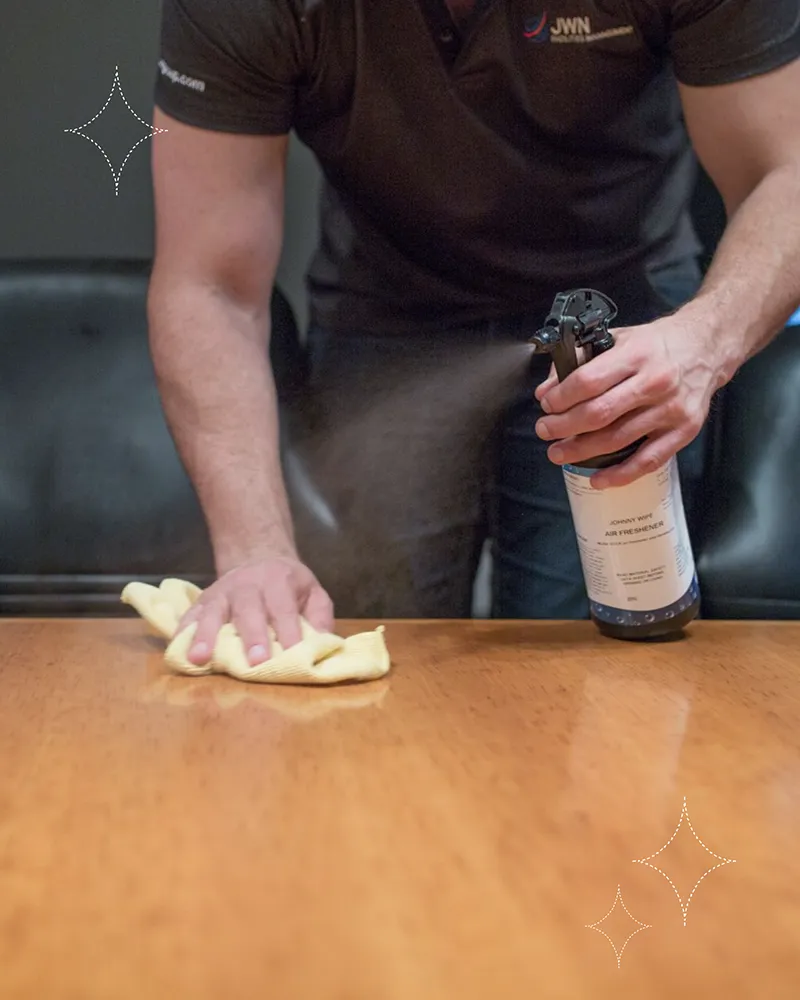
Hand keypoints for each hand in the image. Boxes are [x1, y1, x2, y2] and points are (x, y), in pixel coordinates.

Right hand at [177, 554, 334, 666]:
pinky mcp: (202, 600)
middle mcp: (248, 584)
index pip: (284, 609)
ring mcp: (222, 591)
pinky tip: (178, 651)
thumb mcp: (313, 593)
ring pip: (213, 611)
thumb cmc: (289, 586)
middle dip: (252, 636)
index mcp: (279, 581)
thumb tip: (323, 643)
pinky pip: (190, 615)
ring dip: (205, 635)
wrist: (258, 558)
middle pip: (249, 609)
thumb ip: (320, 617)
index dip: (289, 632)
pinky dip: (183, 632)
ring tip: (200, 659)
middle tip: (255, 662)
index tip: (292, 656)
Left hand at [534, 311, 727, 488]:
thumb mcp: (619, 340)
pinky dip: (620, 474)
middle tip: (545, 431)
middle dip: (564, 427)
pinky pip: (648, 460)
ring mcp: (670, 409)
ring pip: (618, 439)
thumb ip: (581, 362)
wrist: (707, 347)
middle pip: (599, 414)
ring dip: (582, 451)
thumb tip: (546, 391)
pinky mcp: (683, 431)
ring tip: (559, 453)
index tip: (547, 405)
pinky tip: (598, 478)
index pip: (588, 381)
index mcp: (636, 355)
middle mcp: (654, 382)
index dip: (561, 398)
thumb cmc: (656, 345)